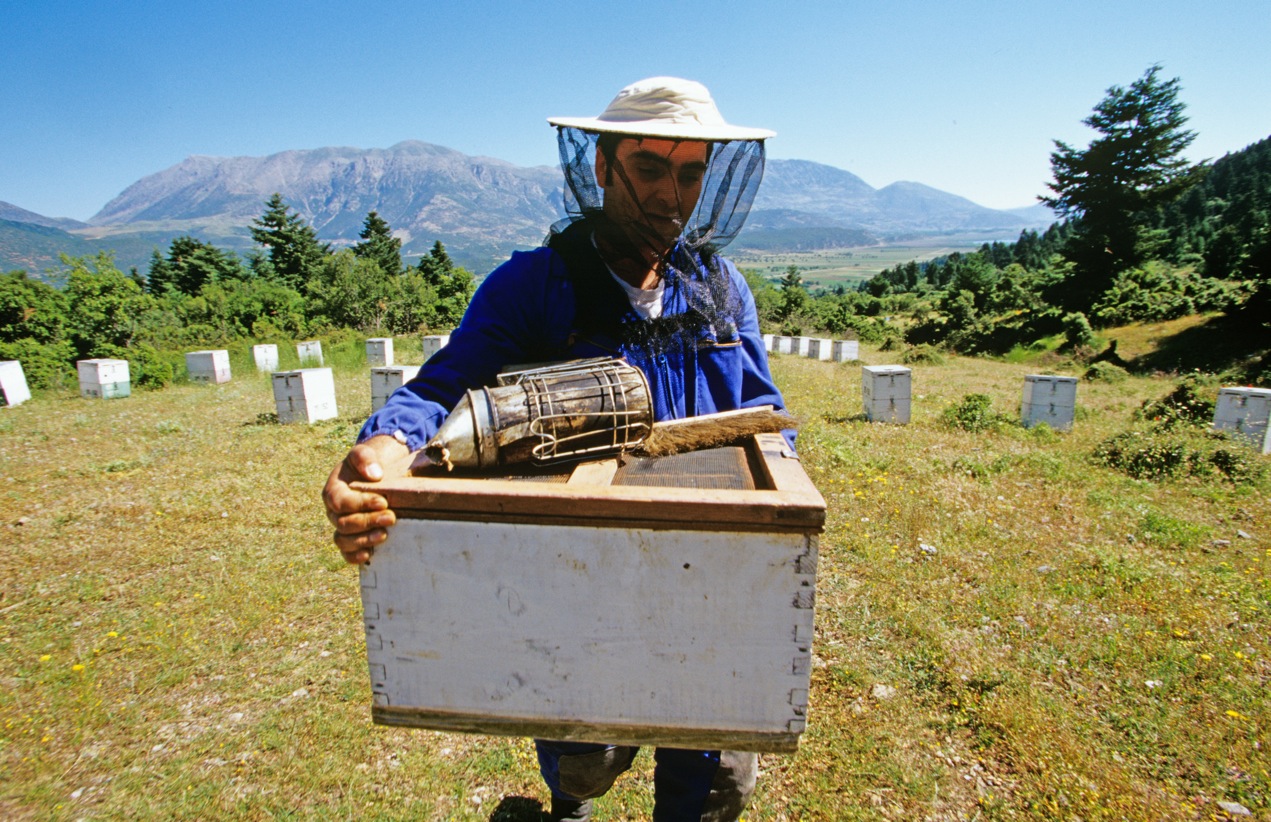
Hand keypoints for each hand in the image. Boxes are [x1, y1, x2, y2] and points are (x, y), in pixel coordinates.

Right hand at [323, 435, 410, 563]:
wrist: (373, 476)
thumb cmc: (367, 465)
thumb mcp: (363, 454)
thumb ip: (365, 458)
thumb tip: (374, 474)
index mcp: (333, 491)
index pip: (340, 502)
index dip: (360, 504)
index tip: (383, 502)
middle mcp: (334, 512)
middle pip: (343, 524)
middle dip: (367, 522)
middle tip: (391, 518)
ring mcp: (341, 527)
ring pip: (343, 541)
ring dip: (363, 540)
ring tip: (384, 535)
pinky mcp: (351, 539)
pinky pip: (347, 553)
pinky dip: (355, 557)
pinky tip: (370, 554)